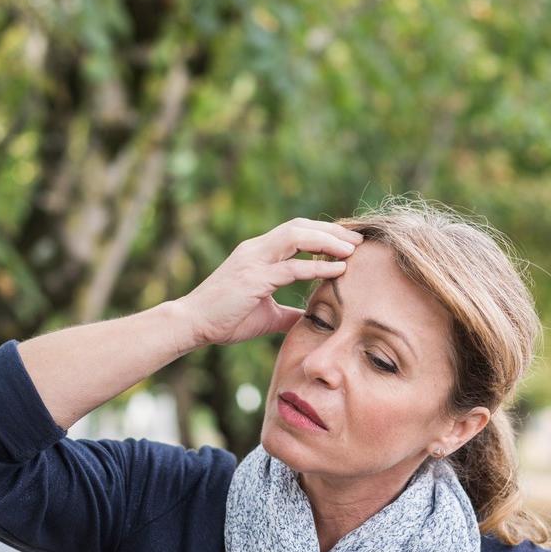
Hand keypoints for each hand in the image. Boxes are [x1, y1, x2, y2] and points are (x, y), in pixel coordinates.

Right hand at [174, 218, 361, 346]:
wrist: (192, 324)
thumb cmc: (225, 320)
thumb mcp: (266, 315)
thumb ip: (288, 313)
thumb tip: (311, 320)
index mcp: (258, 253)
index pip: (295, 232)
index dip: (323, 233)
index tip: (348, 242)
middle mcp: (256, 249)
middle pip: (300, 226)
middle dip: (331, 231)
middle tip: (358, 240)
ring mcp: (253, 261)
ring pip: (296, 237)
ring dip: (328, 241)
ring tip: (353, 249)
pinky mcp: (253, 279)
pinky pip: (291, 268)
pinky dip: (317, 266)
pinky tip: (338, 269)